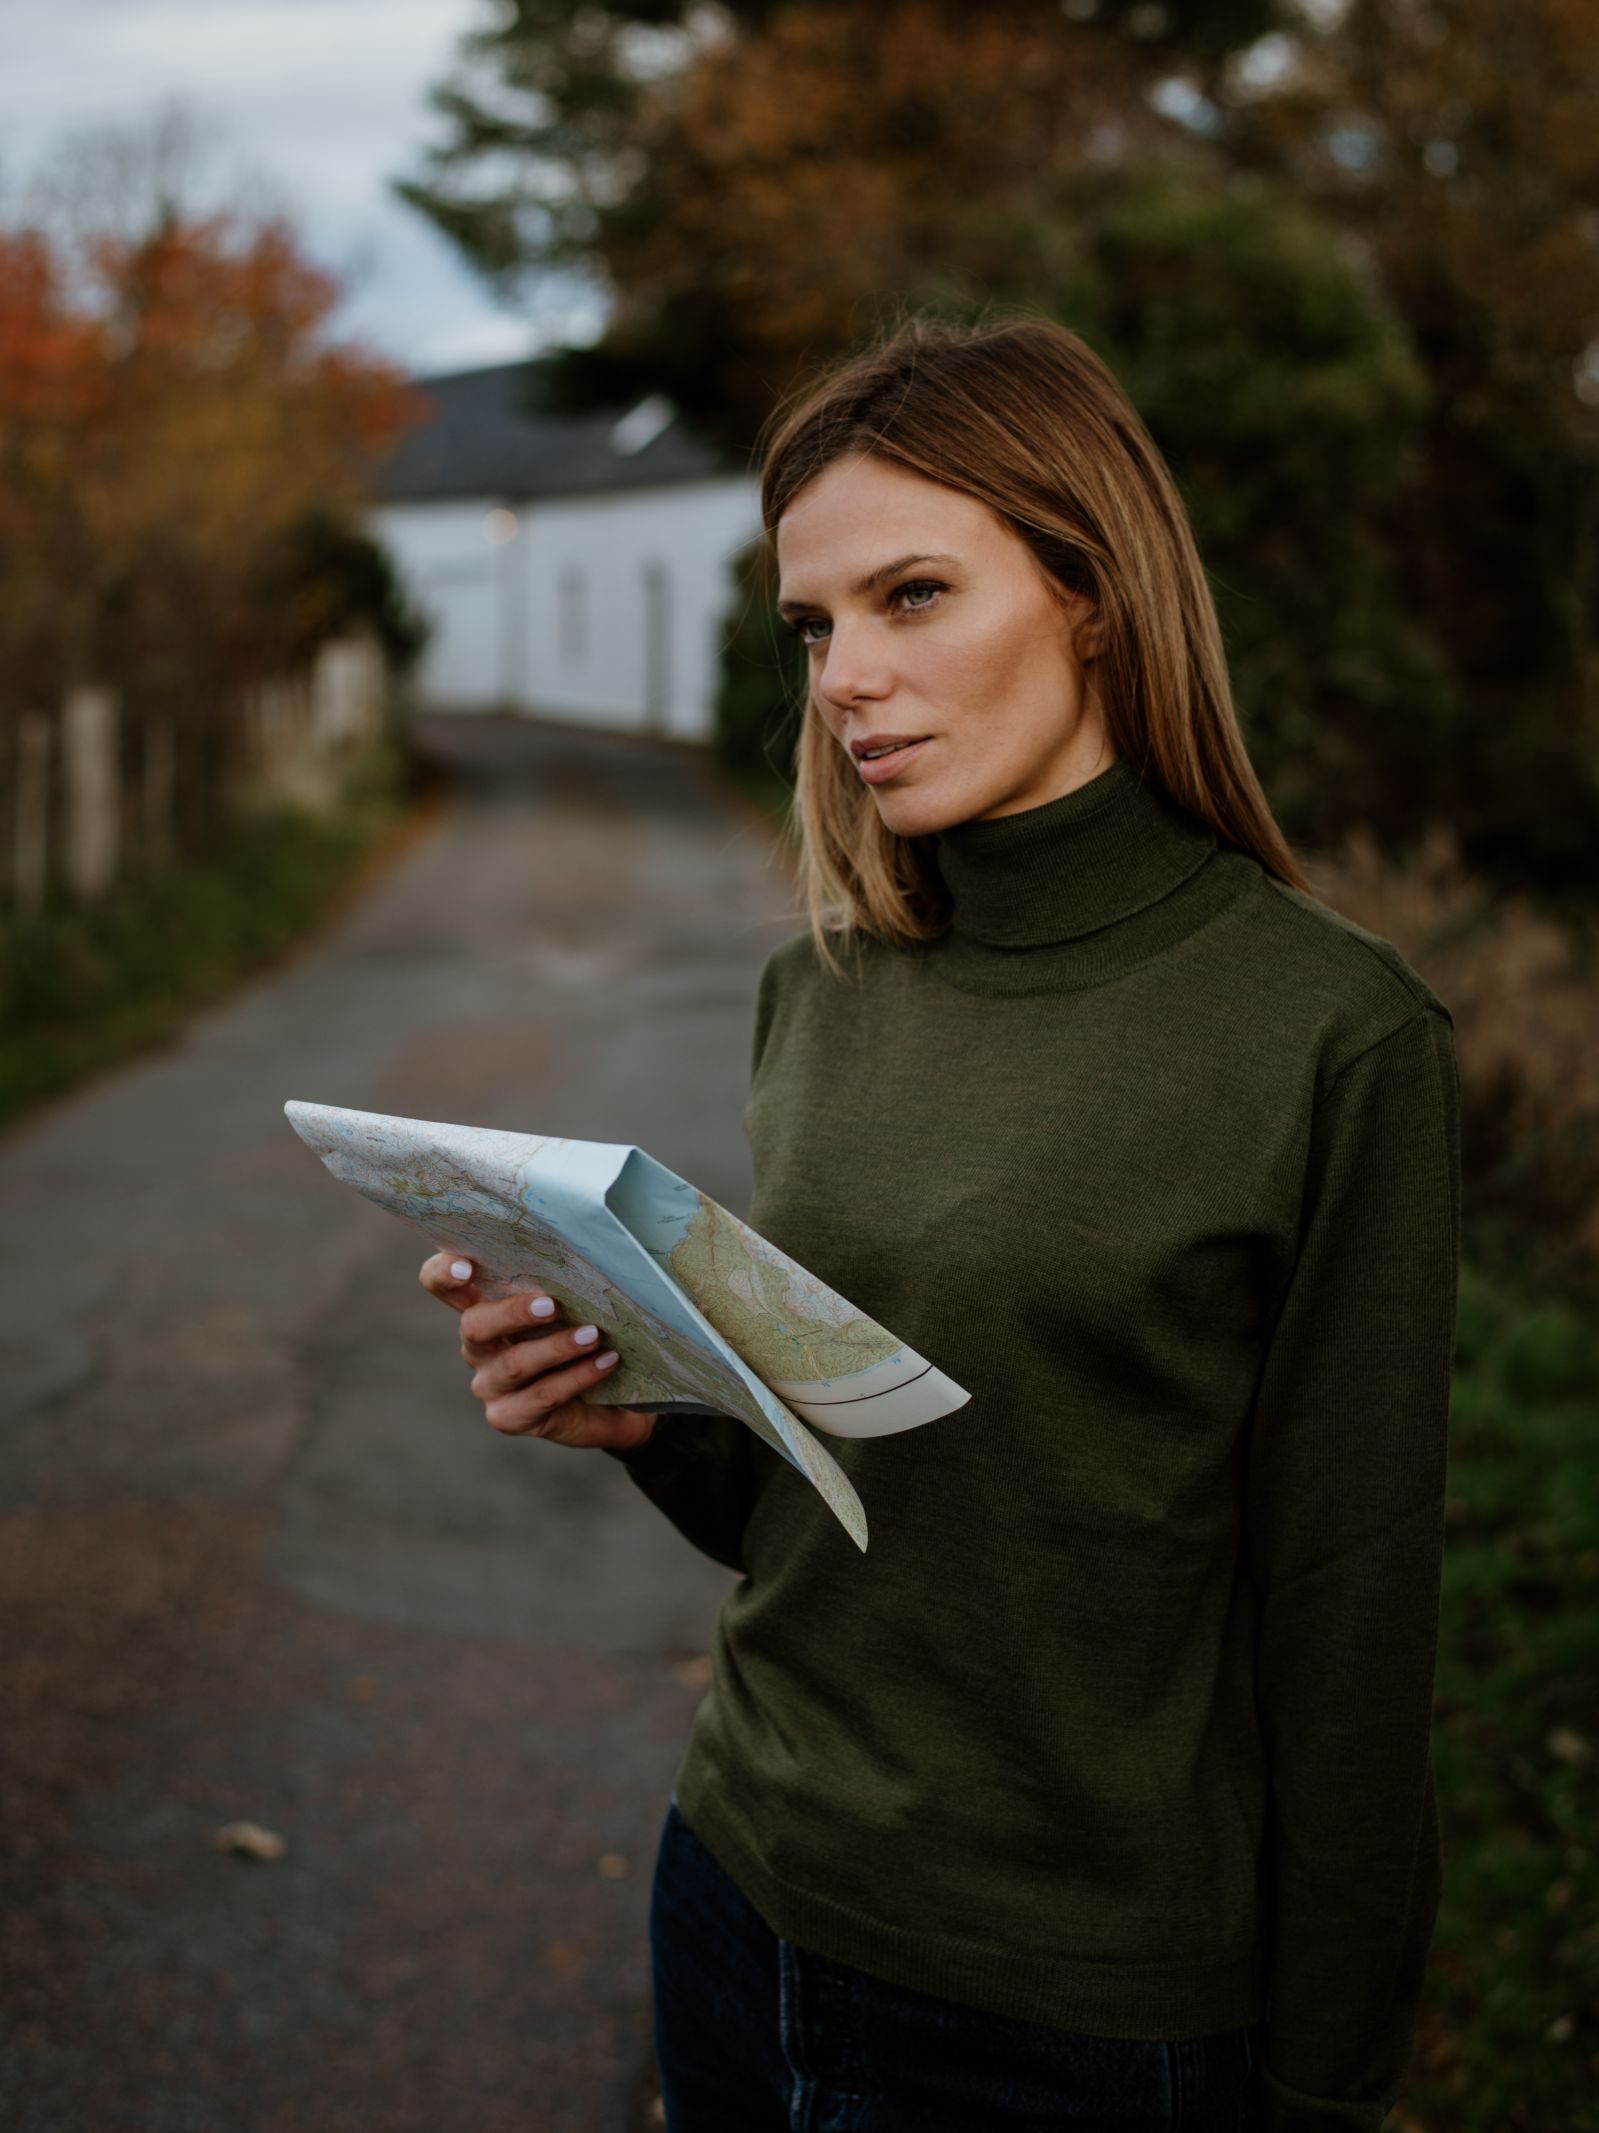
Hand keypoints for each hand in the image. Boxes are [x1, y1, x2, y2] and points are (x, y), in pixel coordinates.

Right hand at [418, 1251, 658, 1451]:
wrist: (607, 1403)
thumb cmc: (582, 1341)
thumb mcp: (571, 1309)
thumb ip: (563, 1285)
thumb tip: (587, 1249)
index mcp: (482, 1309)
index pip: (440, 1284)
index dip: (444, 1273)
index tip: (468, 1266)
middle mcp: (478, 1347)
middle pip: (474, 1325)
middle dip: (513, 1313)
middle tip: (553, 1304)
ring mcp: (489, 1385)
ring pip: (514, 1364)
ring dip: (557, 1347)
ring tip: (593, 1335)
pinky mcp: (508, 1417)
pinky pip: (542, 1396)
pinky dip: (577, 1377)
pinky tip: (605, 1362)